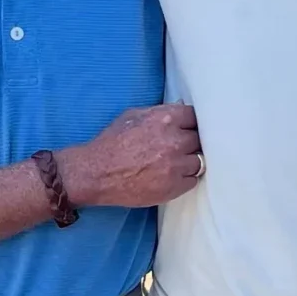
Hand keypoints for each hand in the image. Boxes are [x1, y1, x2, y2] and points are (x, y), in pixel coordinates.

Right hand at [58, 105, 202, 207]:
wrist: (96, 173)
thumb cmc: (111, 143)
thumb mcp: (132, 116)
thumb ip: (159, 112)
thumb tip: (179, 109)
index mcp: (165, 119)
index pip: (195, 117)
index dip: (190, 123)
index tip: (187, 129)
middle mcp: (174, 141)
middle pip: (199, 139)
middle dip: (191, 142)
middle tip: (180, 147)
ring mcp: (176, 165)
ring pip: (200, 161)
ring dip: (190, 161)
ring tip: (175, 164)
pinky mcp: (175, 186)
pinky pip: (193, 180)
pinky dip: (185, 179)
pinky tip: (172, 176)